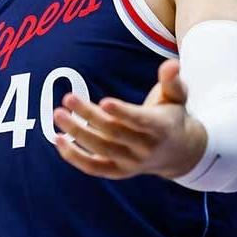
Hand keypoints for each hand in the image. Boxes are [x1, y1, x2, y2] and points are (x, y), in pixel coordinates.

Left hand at [52, 59, 206, 179]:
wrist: (179, 153)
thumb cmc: (171, 116)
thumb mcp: (177, 97)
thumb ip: (172, 80)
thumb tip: (171, 63)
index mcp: (161, 128)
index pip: (140, 121)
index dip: (123, 112)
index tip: (104, 102)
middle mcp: (146, 149)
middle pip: (113, 132)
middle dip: (89, 115)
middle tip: (68, 97)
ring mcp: (131, 163)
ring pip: (100, 149)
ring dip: (77, 133)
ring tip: (58, 114)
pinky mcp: (118, 172)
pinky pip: (93, 168)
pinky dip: (74, 156)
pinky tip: (58, 139)